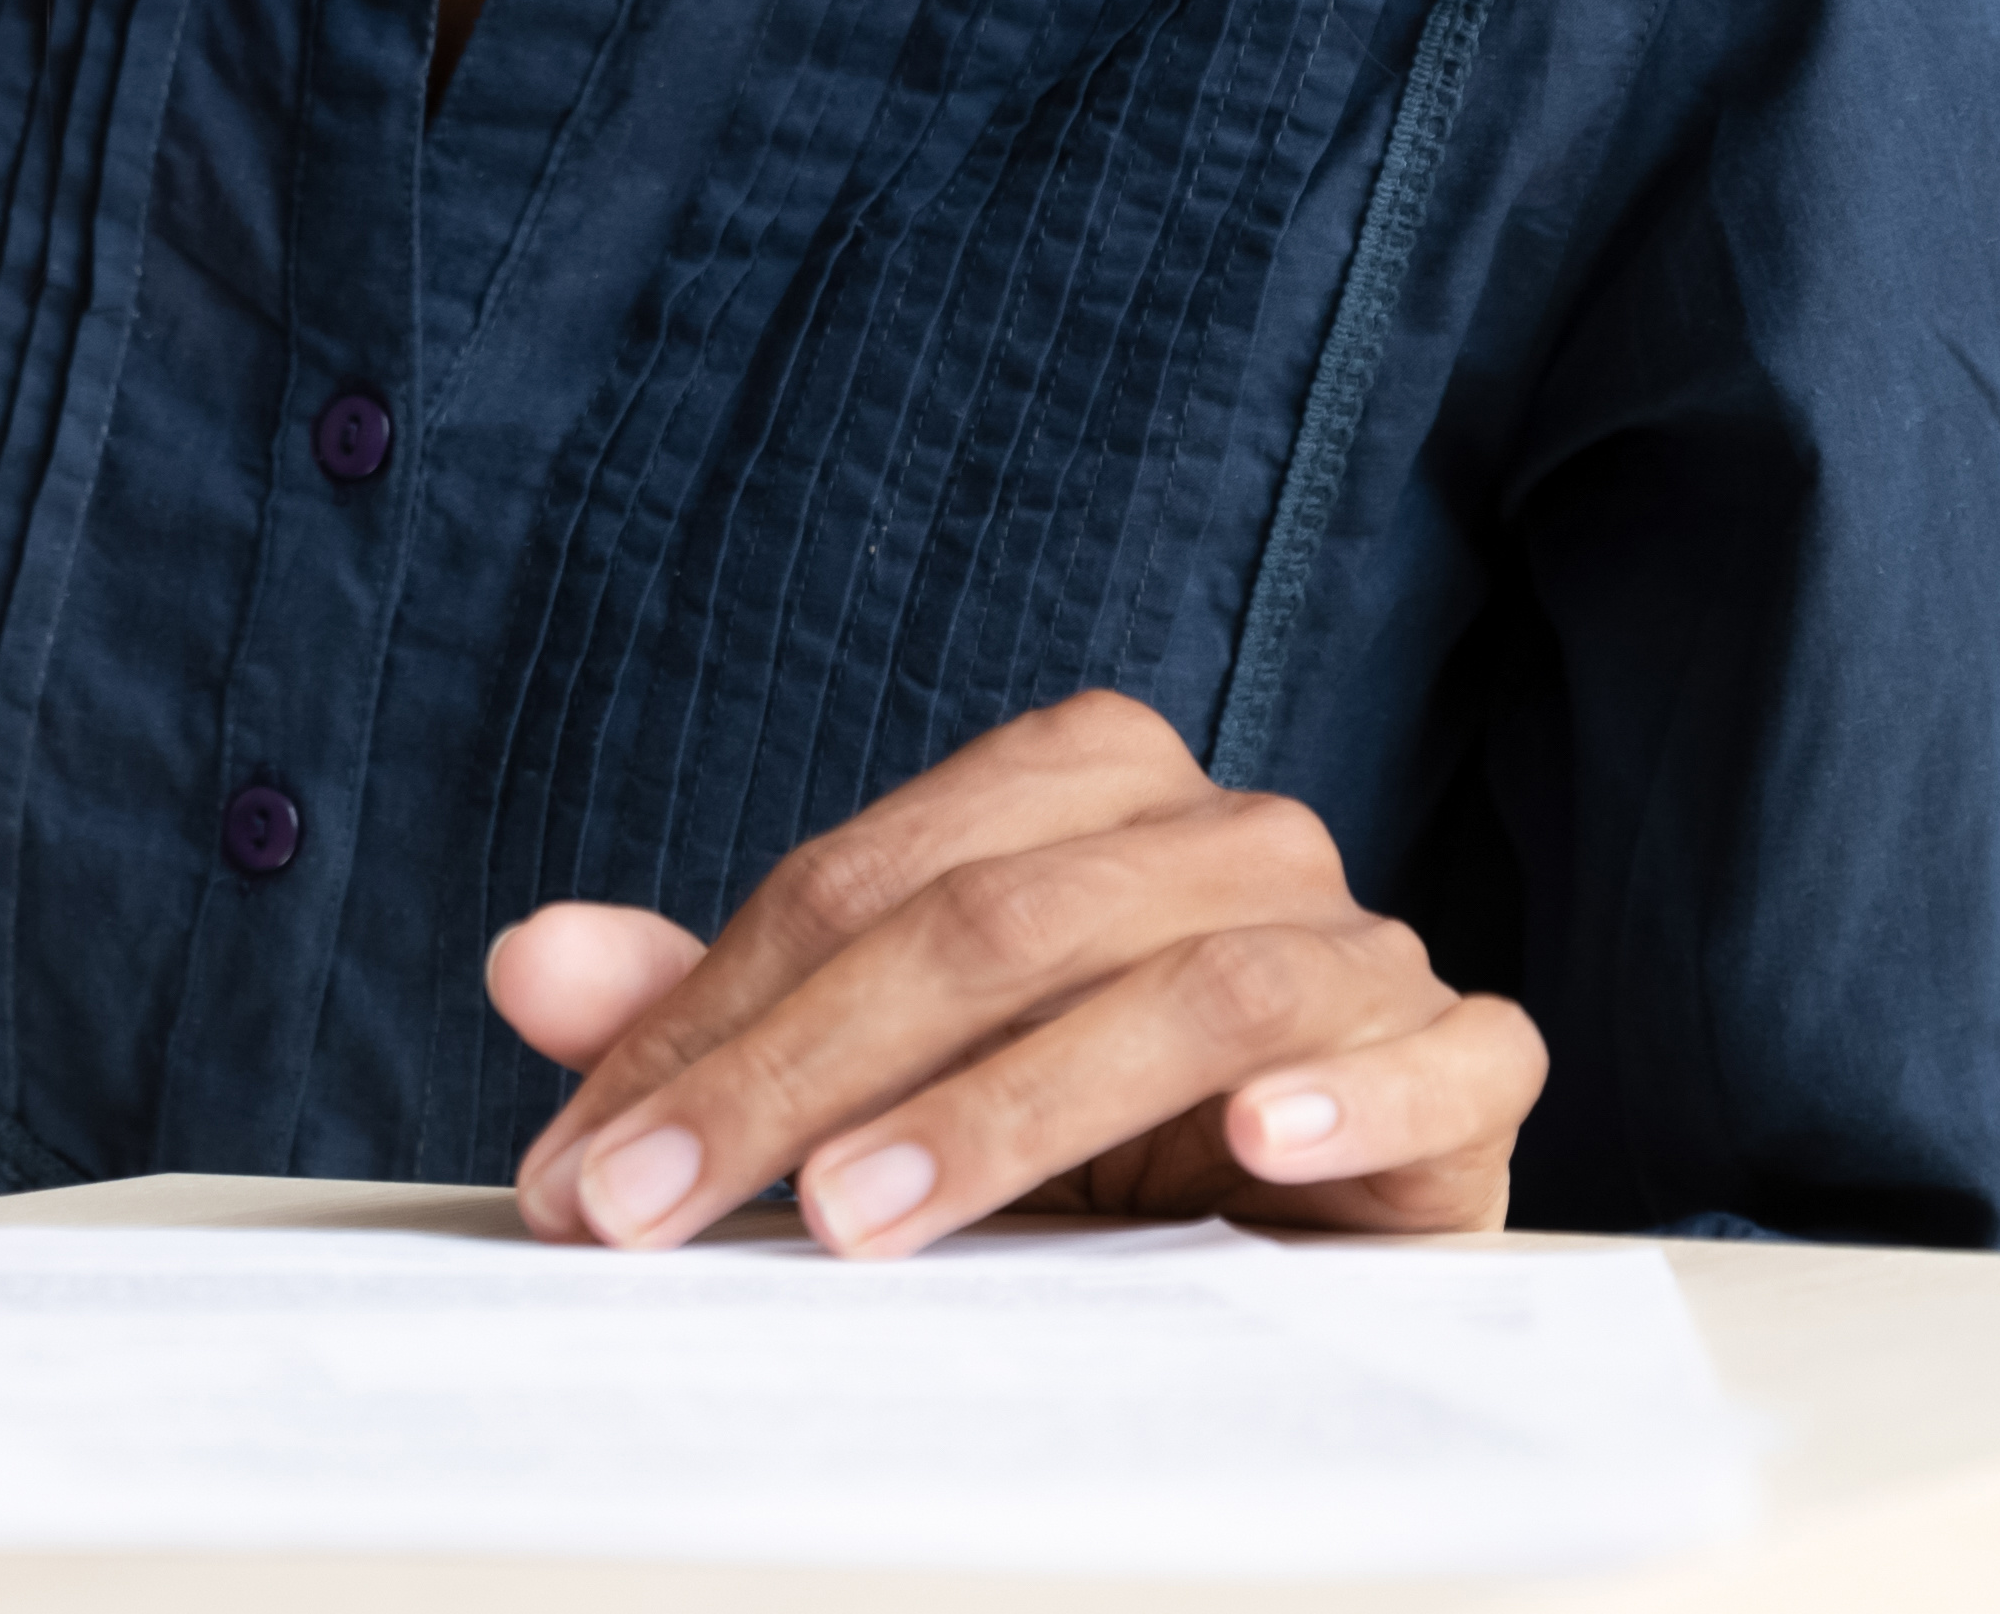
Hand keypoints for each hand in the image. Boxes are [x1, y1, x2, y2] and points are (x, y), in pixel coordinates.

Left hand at [488, 691, 1536, 1254]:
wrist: (1317, 1211)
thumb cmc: (1084, 1121)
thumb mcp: (888, 1071)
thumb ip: (722, 1011)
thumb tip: (530, 964)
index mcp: (1085, 783)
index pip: (864, 881)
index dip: (707, 1023)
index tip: (588, 1170)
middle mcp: (1228, 833)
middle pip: (996, 923)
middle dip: (808, 1075)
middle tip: (676, 1206)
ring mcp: (1359, 942)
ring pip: (1188, 987)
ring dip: (1011, 1108)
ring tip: (868, 1217)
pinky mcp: (1469, 1064)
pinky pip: (1440, 1055)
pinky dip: (1350, 1095)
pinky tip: (1258, 1149)